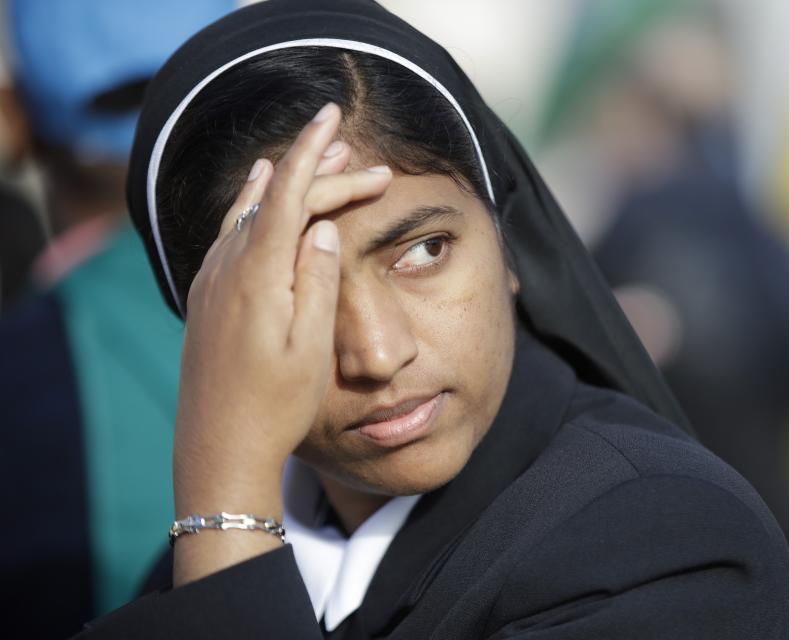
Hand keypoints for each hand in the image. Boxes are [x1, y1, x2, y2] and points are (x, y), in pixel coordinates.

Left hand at [171, 103, 392, 583]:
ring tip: (323, 164)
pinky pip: (231, 232)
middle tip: (372, 168)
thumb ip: (319, 279)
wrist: (219, 449)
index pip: (288, 193)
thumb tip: (325, 226)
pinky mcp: (206, 297)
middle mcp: (226, 268)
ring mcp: (211, 282)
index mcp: (257, 275)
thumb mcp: (312, 345)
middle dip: (323, 175)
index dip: (312, 149)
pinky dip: (255, 206)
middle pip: (275, 199)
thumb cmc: (276, 405)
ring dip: (290, 186)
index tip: (331, 113)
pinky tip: (261, 197)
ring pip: (251, 211)